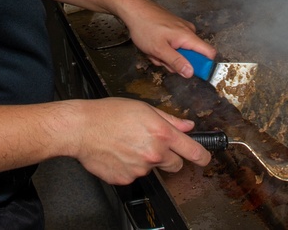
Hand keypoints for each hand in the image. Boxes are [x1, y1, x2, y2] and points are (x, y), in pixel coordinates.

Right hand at [69, 98, 209, 184]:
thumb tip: (187, 126)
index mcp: (161, 134)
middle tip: (154, 145)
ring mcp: (140, 169)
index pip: (192, 151)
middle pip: (176, 164)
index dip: (203, 156)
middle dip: (171, 157)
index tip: (205, 158)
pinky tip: (119, 153)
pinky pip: (135, 175)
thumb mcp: (144, 108)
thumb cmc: (109, 114)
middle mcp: (153, 154)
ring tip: (128, 144)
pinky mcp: (126, 179)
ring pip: (153, 168)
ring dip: (146, 160)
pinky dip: (130, 167)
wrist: (82, 129)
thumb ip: (169, 120)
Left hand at [116, 0, 215, 77]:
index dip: (203, 65)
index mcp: (188, 36)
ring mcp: (181, 30)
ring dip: (165, 56)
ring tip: (153, 50)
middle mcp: (188, 32)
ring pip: (179, 51)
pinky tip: (152, 44)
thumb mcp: (159, 50)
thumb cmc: (145, 27)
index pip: (209, 53)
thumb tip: (191, 73)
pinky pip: (173, 45)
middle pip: (191, 56)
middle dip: (174, 62)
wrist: (134, 9)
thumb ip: (176, 62)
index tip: (189, 72)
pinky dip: (163, 48)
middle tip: (160, 58)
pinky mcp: (173, 29)